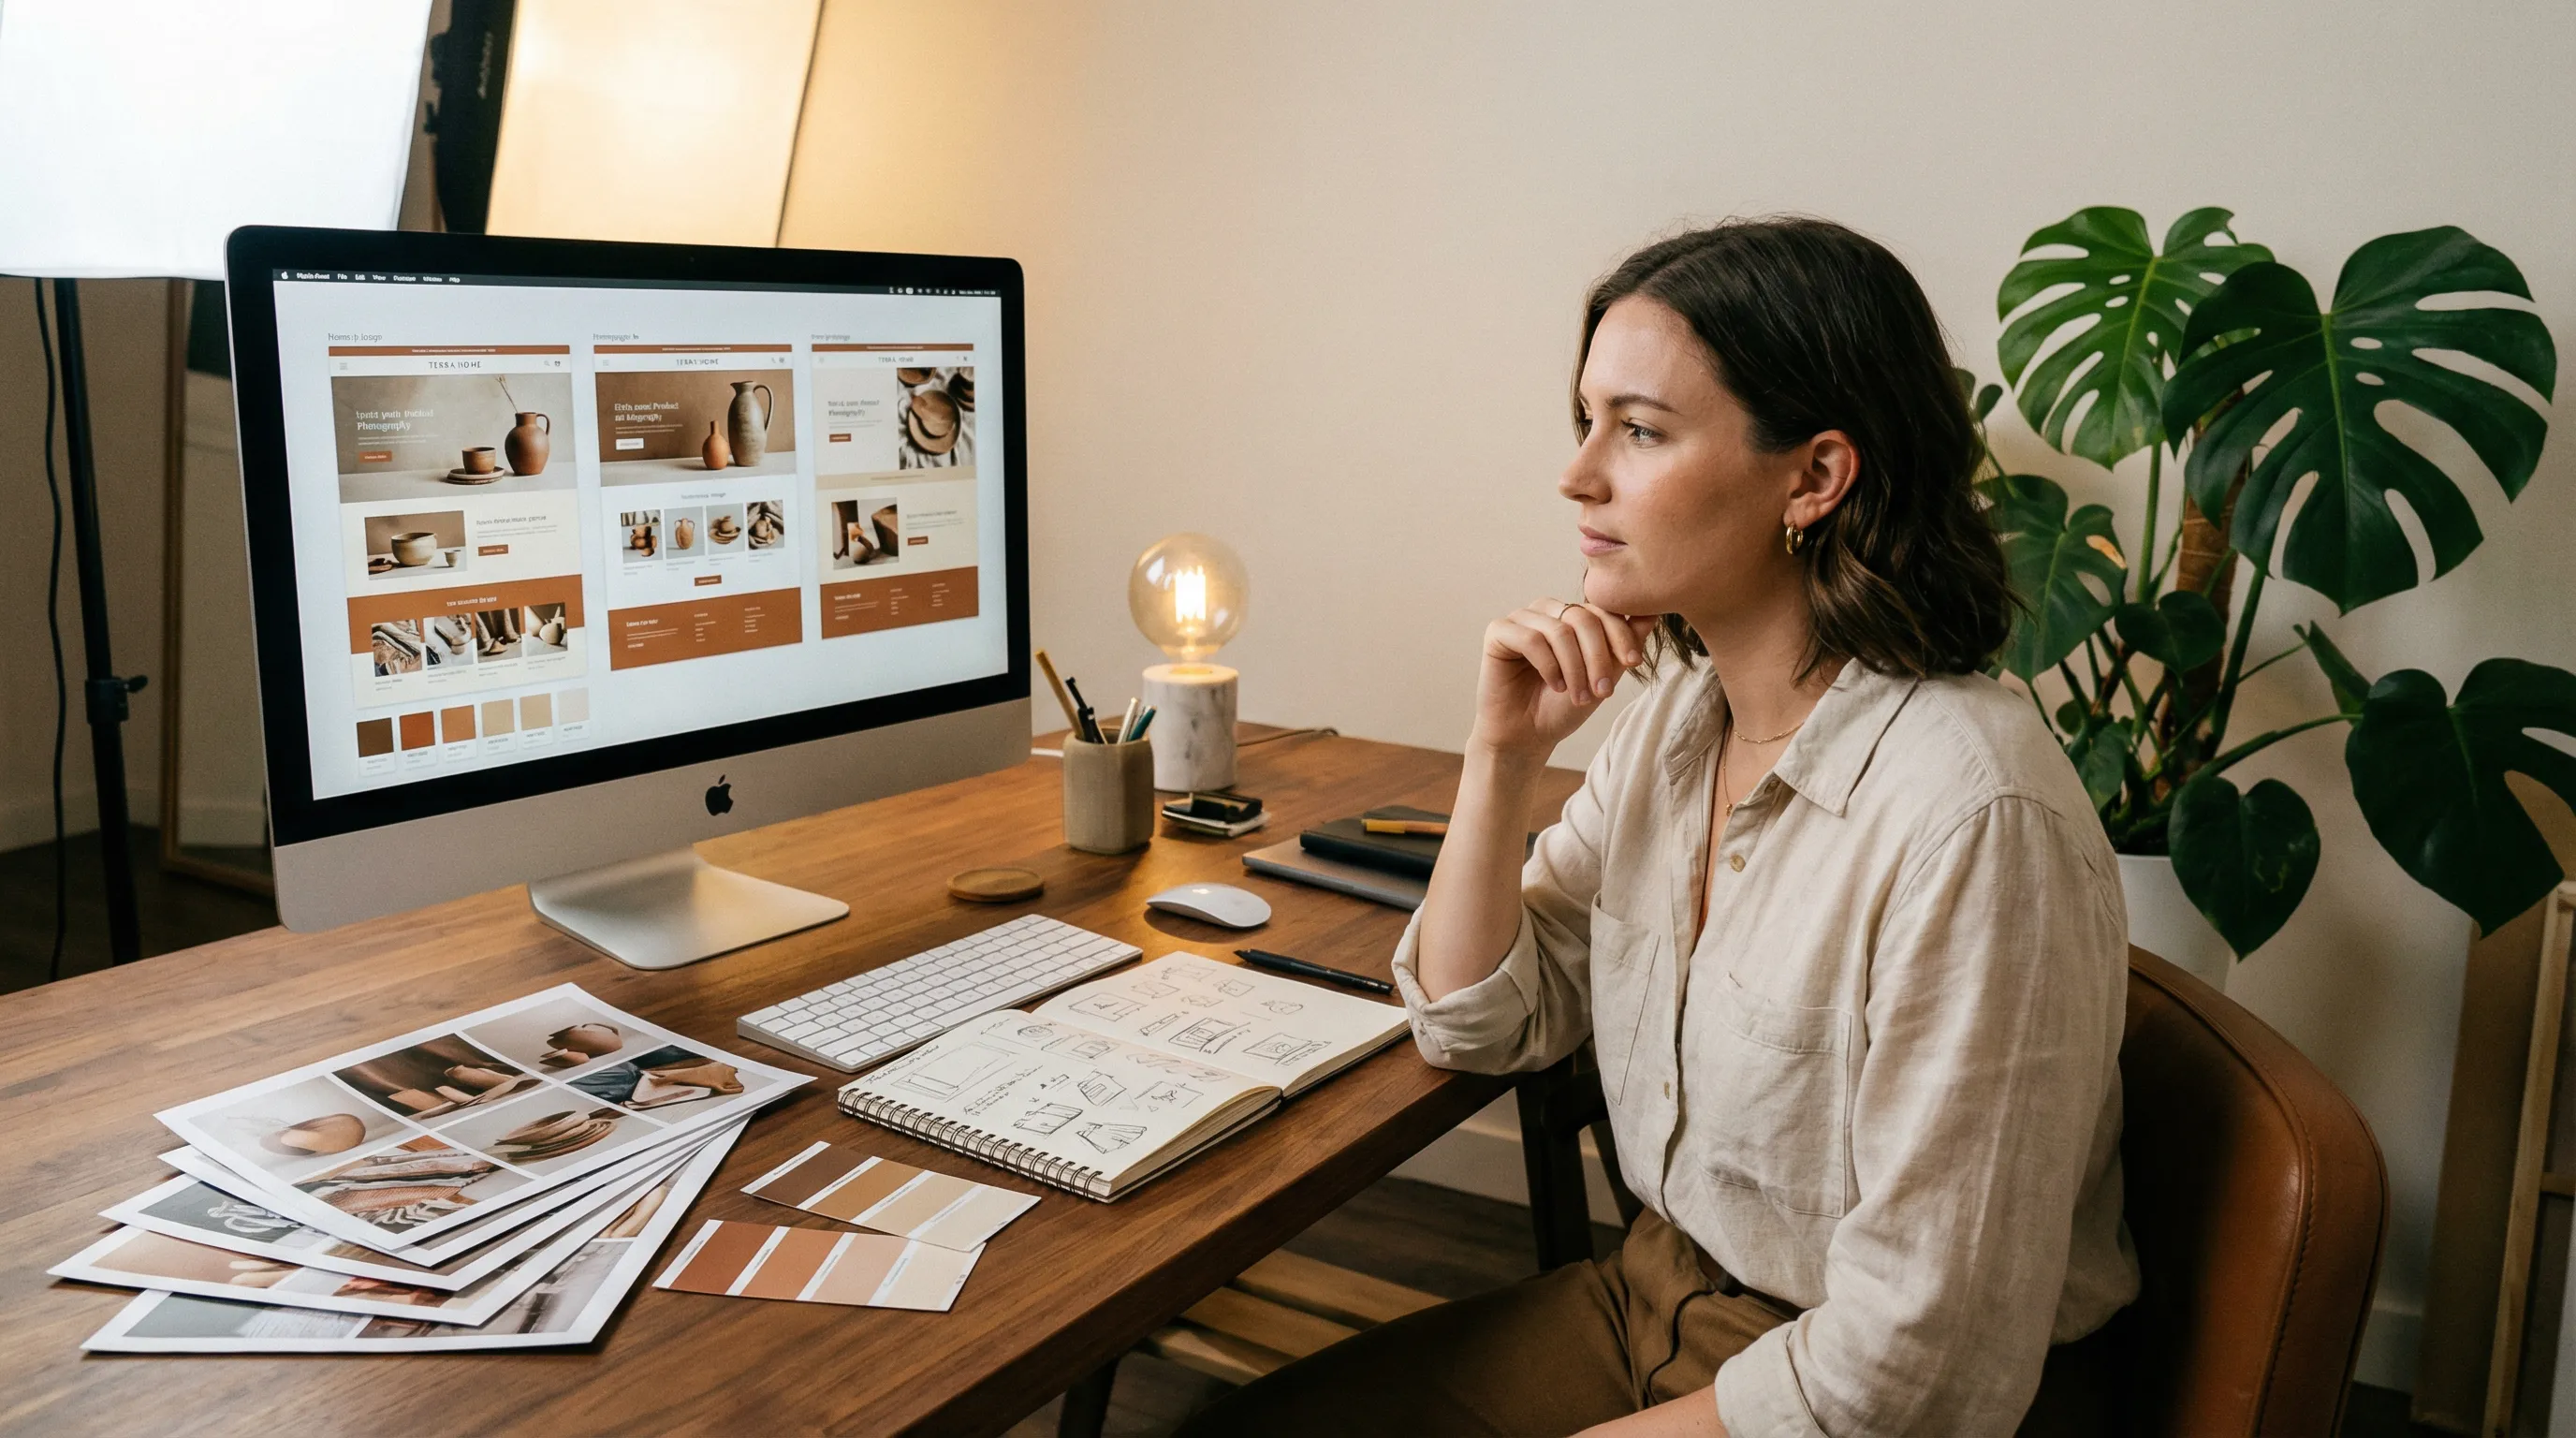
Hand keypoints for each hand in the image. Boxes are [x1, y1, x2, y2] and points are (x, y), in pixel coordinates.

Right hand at [1470, 598, 1656, 758]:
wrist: (1527, 735)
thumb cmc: (1563, 706)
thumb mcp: (1604, 674)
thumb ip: (1624, 644)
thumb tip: (1654, 612)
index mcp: (1571, 615)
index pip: (1602, 609)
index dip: (1620, 634)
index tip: (1633, 663)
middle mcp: (1546, 610)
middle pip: (1582, 617)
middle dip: (1598, 657)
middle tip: (1603, 691)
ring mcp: (1521, 618)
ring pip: (1559, 630)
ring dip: (1575, 668)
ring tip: (1578, 696)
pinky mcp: (1498, 632)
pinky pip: (1530, 639)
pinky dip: (1548, 666)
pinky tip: (1554, 686)